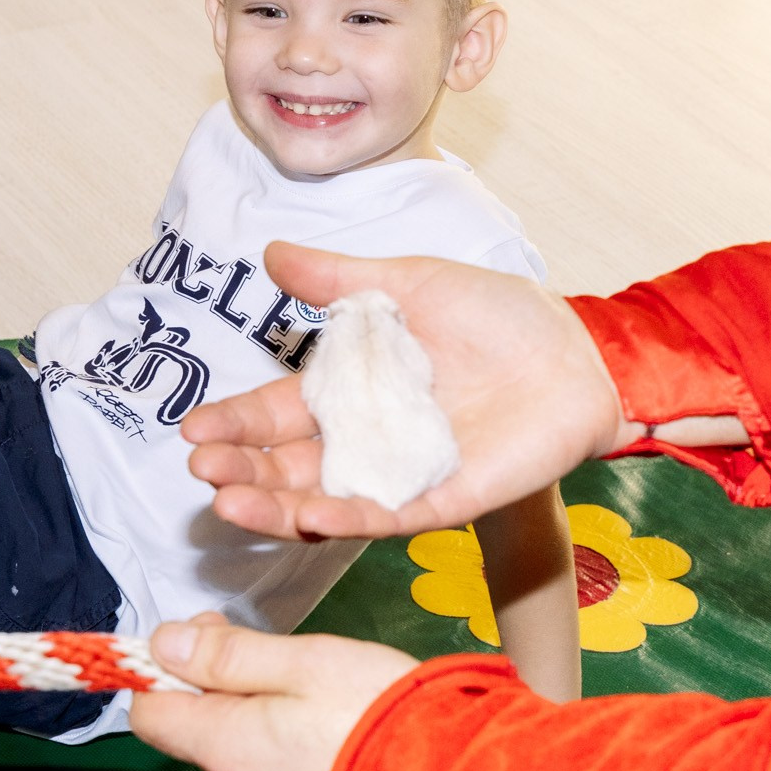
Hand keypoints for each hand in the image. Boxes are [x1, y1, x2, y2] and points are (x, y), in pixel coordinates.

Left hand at [129, 615, 417, 770]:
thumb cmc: (382, 720)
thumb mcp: (305, 661)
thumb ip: (229, 655)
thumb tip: (164, 644)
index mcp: (227, 747)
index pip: (150, 714)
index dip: (165, 669)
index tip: (208, 636)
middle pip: (200, 732)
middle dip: (225, 689)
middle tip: (279, 653)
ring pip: (242, 758)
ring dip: (263, 722)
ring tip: (323, 697)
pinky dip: (293, 757)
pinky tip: (337, 737)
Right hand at [183, 243, 625, 539]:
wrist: (577, 350)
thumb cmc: (500, 315)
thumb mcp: (408, 284)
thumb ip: (337, 280)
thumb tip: (269, 252)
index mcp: (353, 391)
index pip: (278, 413)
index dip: (235, 423)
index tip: (193, 430)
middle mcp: (367, 439)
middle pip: (288, 465)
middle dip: (240, 471)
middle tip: (200, 469)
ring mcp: (401, 474)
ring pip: (323, 500)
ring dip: (273, 506)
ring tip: (227, 504)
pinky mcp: (442, 501)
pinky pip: (384, 517)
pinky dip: (343, 518)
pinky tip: (305, 515)